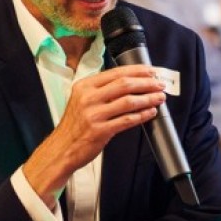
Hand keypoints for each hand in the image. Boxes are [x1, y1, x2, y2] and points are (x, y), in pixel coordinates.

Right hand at [22, 65, 166, 206]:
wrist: (61, 150)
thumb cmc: (74, 126)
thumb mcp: (81, 100)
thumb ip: (102, 90)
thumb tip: (131, 82)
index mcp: (85, 86)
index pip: (116, 73)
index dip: (138, 71)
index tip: (151, 71)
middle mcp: (88, 98)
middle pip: (125, 84)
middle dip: (147, 83)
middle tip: (160, 84)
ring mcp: (93, 115)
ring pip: (128, 101)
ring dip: (148, 98)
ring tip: (160, 97)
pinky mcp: (99, 131)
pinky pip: (126, 120)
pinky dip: (142, 115)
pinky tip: (150, 112)